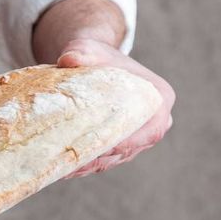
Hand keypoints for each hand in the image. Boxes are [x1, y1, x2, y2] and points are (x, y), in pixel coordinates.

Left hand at [56, 38, 174, 177]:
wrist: (94, 61)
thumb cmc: (95, 54)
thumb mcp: (88, 48)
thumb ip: (82, 51)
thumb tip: (68, 59)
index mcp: (158, 98)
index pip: (143, 129)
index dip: (119, 143)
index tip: (94, 151)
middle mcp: (155, 122)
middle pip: (126, 149)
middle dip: (97, 159)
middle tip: (70, 166)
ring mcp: (139, 137)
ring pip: (113, 159)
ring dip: (88, 166)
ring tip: (62, 171)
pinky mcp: (122, 146)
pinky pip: (105, 160)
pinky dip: (85, 165)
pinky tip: (63, 169)